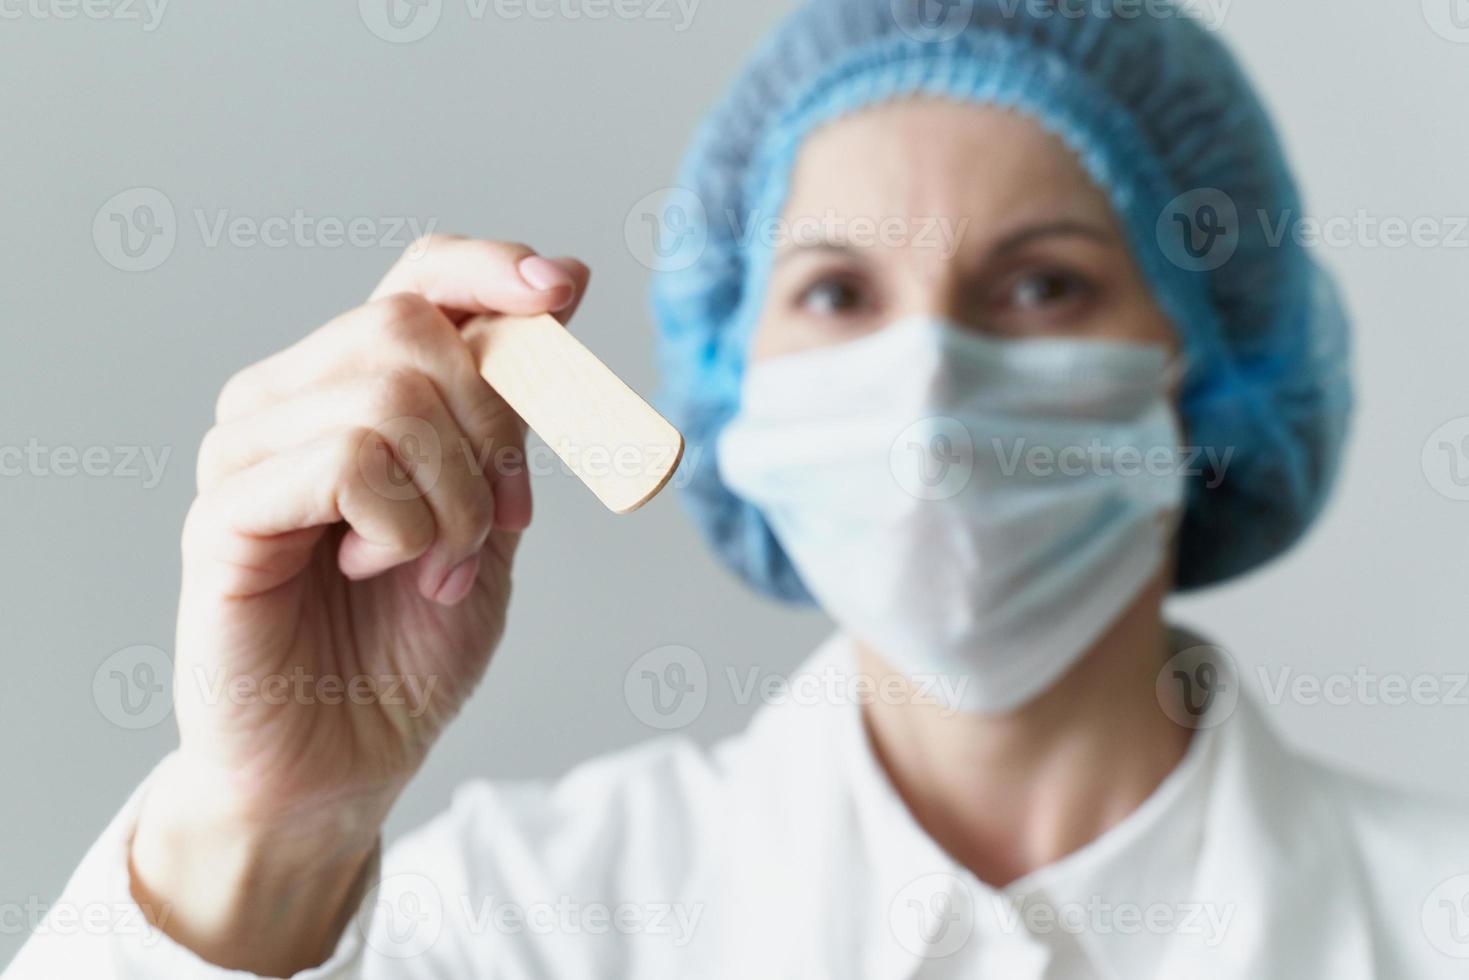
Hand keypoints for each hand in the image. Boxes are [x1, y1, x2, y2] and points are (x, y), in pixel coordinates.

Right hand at [129, 236, 589, 972]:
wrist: (345, 758)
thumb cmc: (409, 642)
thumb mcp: (491, 517)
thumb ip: (508, 419)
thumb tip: (557, 291)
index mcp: (359, 387)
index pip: (419, 275)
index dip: (492, 270)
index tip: (563, 293)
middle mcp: (293, 397)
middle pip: (413, 329)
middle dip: (495, 429)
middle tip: (505, 520)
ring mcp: (249, 448)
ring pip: (389, 398)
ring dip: (455, 500)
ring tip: (439, 567)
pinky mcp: (224, 511)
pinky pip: (347, 463)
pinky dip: (403, 527)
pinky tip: (379, 571)